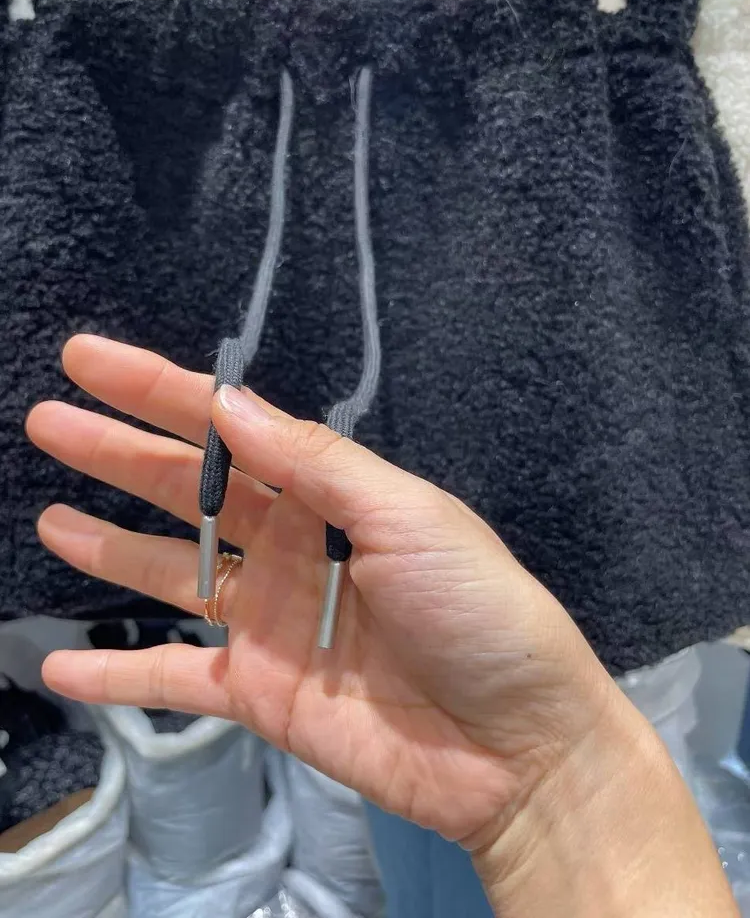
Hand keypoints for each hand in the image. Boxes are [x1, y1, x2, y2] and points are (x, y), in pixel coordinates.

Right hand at [27, 337, 735, 916]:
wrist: (519, 746)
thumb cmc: (482, 614)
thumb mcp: (410, 518)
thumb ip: (318, 465)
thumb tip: (234, 404)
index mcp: (332, 495)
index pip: (233, 430)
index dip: (161, 392)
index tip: (92, 359)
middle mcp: (295, 548)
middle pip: (191, 491)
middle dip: (120, 454)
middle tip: (49, 419)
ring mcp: (272, 622)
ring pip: (175, 574)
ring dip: (112, 549)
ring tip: (50, 518)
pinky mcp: (262, 693)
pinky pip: (176, 679)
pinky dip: (120, 677)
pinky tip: (59, 666)